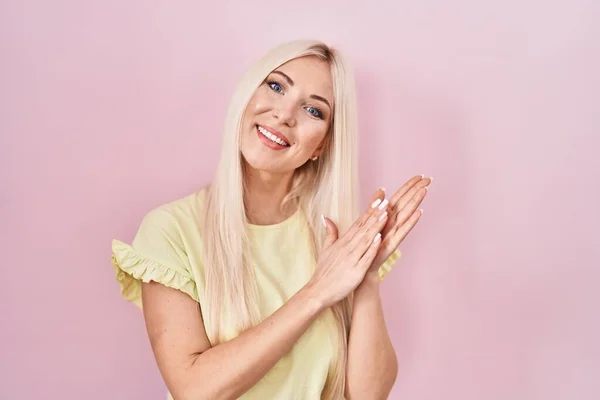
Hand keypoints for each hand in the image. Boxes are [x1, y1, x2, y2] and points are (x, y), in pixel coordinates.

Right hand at [304, 189, 389, 308]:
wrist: (318, 291)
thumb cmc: (324, 272)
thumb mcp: (326, 249)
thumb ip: (330, 233)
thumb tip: (326, 217)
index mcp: (343, 242)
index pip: (358, 222)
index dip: (369, 210)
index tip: (379, 199)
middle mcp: (348, 247)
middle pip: (363, 227)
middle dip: (375, 214)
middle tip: (386, 201)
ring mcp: (352, 258)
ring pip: (366, 239)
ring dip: (376, 226)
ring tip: (385, 214)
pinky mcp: (356, 271)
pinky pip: (365, 257)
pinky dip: (372, 247)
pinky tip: (379, 238)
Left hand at [367, 174, 431, 277]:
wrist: (362, 267)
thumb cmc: (367, 245)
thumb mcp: (369, 221)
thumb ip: (375, 205)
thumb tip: (381, 189)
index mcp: (386, 217)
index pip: (399, 197)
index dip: (409, 186)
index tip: (420, 175)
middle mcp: (393, 223)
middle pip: (406, 203)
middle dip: (416, 190)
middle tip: (429, 179)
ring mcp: (393, 233)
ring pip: (406, 214)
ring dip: (415, 202)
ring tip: (425, 191)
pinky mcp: (391, 244)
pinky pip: (402, 231)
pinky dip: (410, 222)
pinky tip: (419, 213)